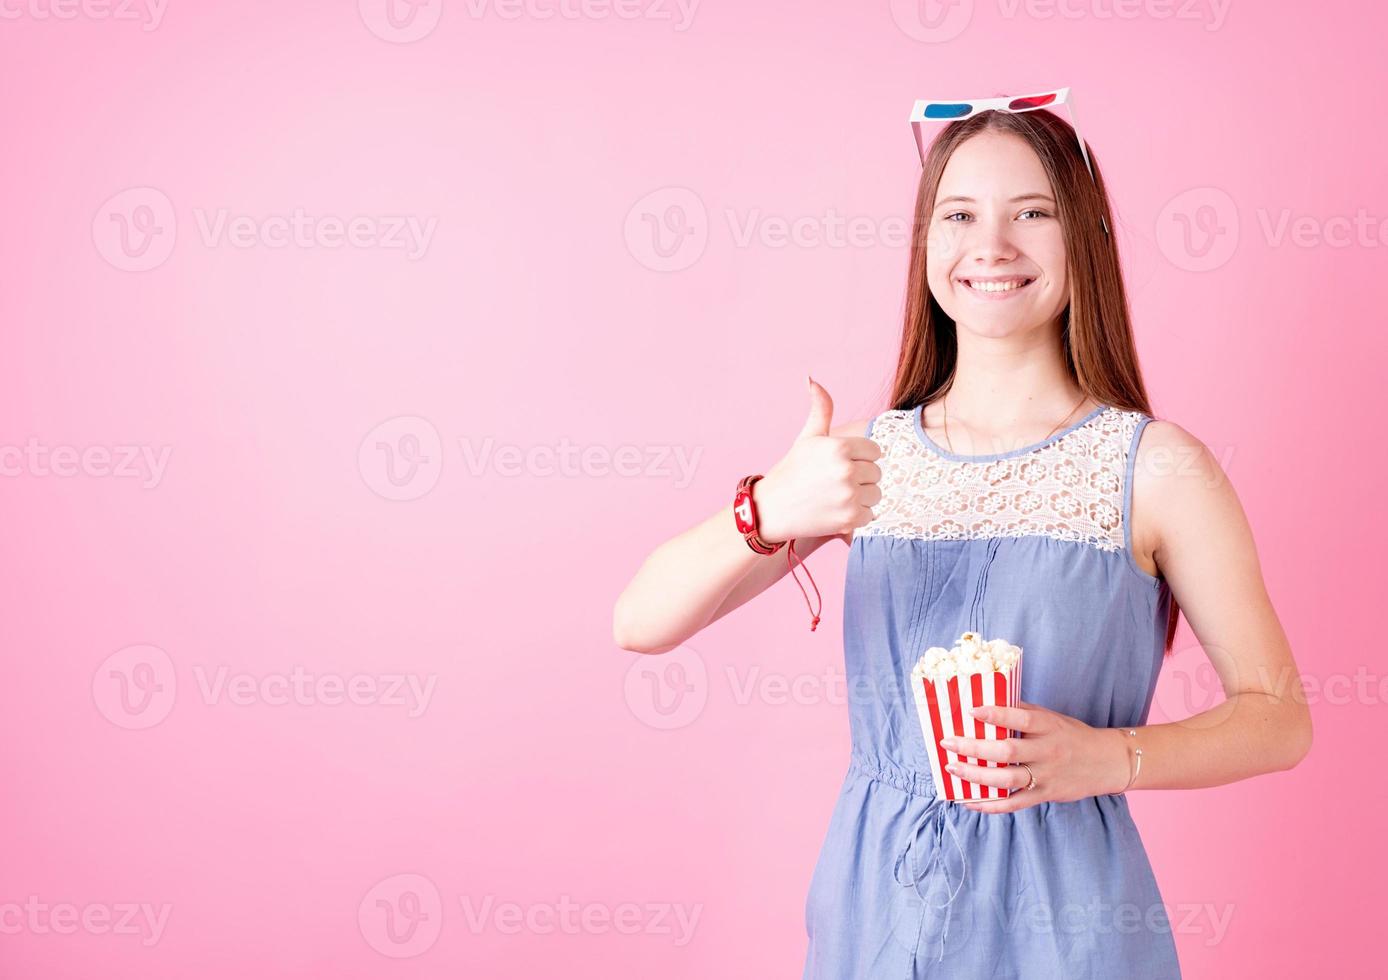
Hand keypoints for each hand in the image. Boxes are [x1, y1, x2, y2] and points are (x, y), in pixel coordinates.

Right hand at [754, 377, 882, 543]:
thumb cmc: (791, 472)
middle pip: (876, 473)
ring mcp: (849, 496)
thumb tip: (811, 379)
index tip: (839, 465)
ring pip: (876, 494)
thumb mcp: (807, 438)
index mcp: (839, 447)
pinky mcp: (850, 519)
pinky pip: (870, 515)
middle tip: (834, 482)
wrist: (770, 510)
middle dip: (860, 477)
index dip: (859, 457)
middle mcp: (847, 470)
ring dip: (861, 497)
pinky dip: (857, 516)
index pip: (874, 450)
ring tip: (836, 497)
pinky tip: (836, 511)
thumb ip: (820, 409)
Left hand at [937, 701, 1130, 813]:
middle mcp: (1047, 752)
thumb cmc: (1072, 735)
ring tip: (953, 769)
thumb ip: (1023, 712)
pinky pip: (1014, 803)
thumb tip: (987, 703)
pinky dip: (990, 805)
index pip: (1021, 718)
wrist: (1107, 762)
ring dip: (976, 776)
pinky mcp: (1045, 795)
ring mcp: (1046, 776)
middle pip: (1007, 751)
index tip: (972, 710)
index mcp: (1049, 727)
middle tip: (948, 742)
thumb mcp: (1052, 718)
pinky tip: (969, 801)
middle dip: (974, 747)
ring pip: (1007, 779)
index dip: (997, 715)